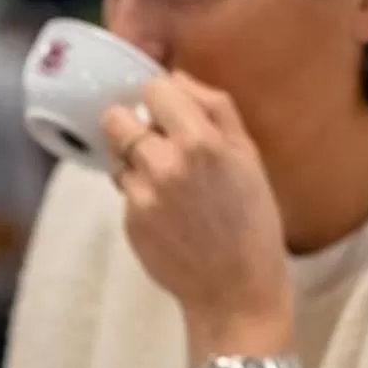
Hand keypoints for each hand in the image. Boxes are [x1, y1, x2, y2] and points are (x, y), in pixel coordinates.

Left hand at [101, 74, 294, 362]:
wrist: (235, 290)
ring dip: (133, 160)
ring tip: (165, 181)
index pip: (152, 88)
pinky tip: (167, 212)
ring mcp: (142, 195)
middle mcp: (165, 165)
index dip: (158, 97)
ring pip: (116, 155)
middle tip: (155, 141)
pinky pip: (123, 190)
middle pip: (116, 119)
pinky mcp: (129, 221)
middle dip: (132, 125)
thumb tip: (176, 77)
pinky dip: (138, 193)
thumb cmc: (251, 220)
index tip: (168, 110)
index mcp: (201, 143)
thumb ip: (214, 108)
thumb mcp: (248, 156)